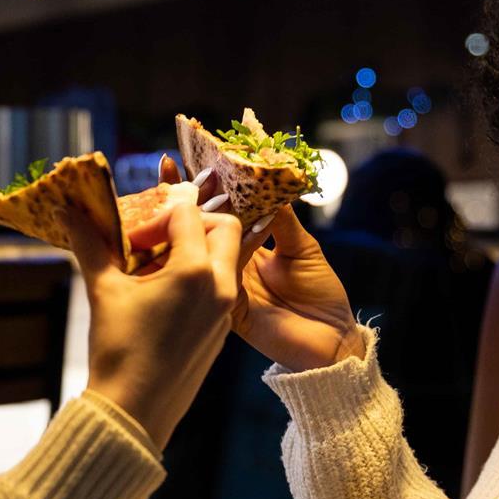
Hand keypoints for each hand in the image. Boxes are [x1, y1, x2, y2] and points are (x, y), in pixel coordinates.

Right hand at [63, 177, 240, 449]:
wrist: (134, 413)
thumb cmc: (119, 351)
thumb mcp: (103, 290)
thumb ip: (90, 244)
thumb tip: (67, 210)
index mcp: (196, 272)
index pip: (186, 215)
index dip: (154, 217)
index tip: (130, 241)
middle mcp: (221, 287)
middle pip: (224, 228)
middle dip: (191, 225)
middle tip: (154, 242)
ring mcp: (225, 311)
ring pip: (225, 259)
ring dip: (194, 252)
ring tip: (153, 271)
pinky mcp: (221, 331)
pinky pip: (220, 288)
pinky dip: (197, 279)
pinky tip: (160, 298)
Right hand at [151, 158, 360, 372]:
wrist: (332, 338)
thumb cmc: (320, 292)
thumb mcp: (302, 247)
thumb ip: (280, 218)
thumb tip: (261, 183)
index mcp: (245, 245)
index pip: (219, 211)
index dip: (202, 189)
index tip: (182, 160)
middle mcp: (229, 263)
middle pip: (199, 228)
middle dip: (181, 200)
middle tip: (166, 173)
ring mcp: (224, 286)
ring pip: (198, 252)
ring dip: (186, 224)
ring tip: (174, 196)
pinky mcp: (227, 310)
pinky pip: (214, 279)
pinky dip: (208, 256)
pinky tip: (197, 234)